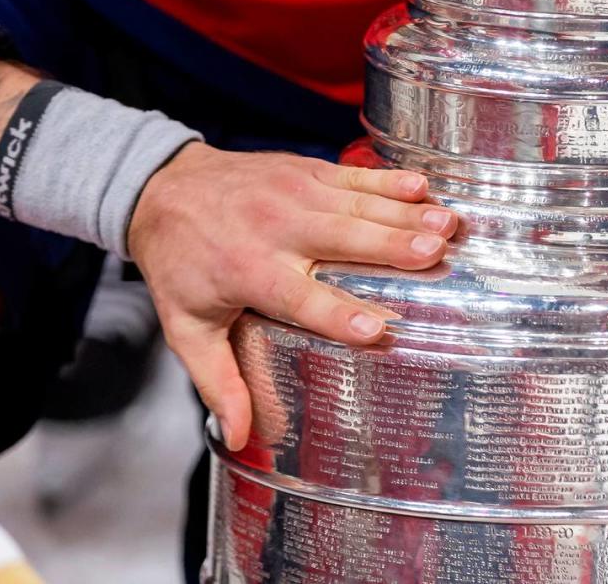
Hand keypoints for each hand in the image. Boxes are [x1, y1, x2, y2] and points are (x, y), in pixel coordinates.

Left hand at [128, 142, 457, 449]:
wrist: (160, 189)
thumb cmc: (180, 262)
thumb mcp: (188, 328)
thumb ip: (218, 381)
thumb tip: (241, 436)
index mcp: (247, 271)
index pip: (300, 297)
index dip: (338, 314)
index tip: (377, 329)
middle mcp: (275, 228)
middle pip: (341, 240)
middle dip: (390, 247)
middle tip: (435, 255)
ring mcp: (292, 193)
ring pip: (357, 205)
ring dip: (404, 214)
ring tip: (446, 224)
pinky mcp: (303, 170)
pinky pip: (352, 176)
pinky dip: (389, 180)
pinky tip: (423, 187)